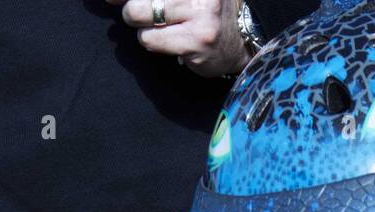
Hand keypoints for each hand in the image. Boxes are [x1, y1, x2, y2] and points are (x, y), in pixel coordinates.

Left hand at [106, 0, 253, 77]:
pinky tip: (168, 42)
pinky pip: (150, 39)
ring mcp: (198, 13)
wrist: (242, 39)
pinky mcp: (196, 40)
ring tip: (158, 27)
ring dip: (141, 24)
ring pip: (139, 14)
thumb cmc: (203, 9)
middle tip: (141, 13)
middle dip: (132, 6)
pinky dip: (151, 42)